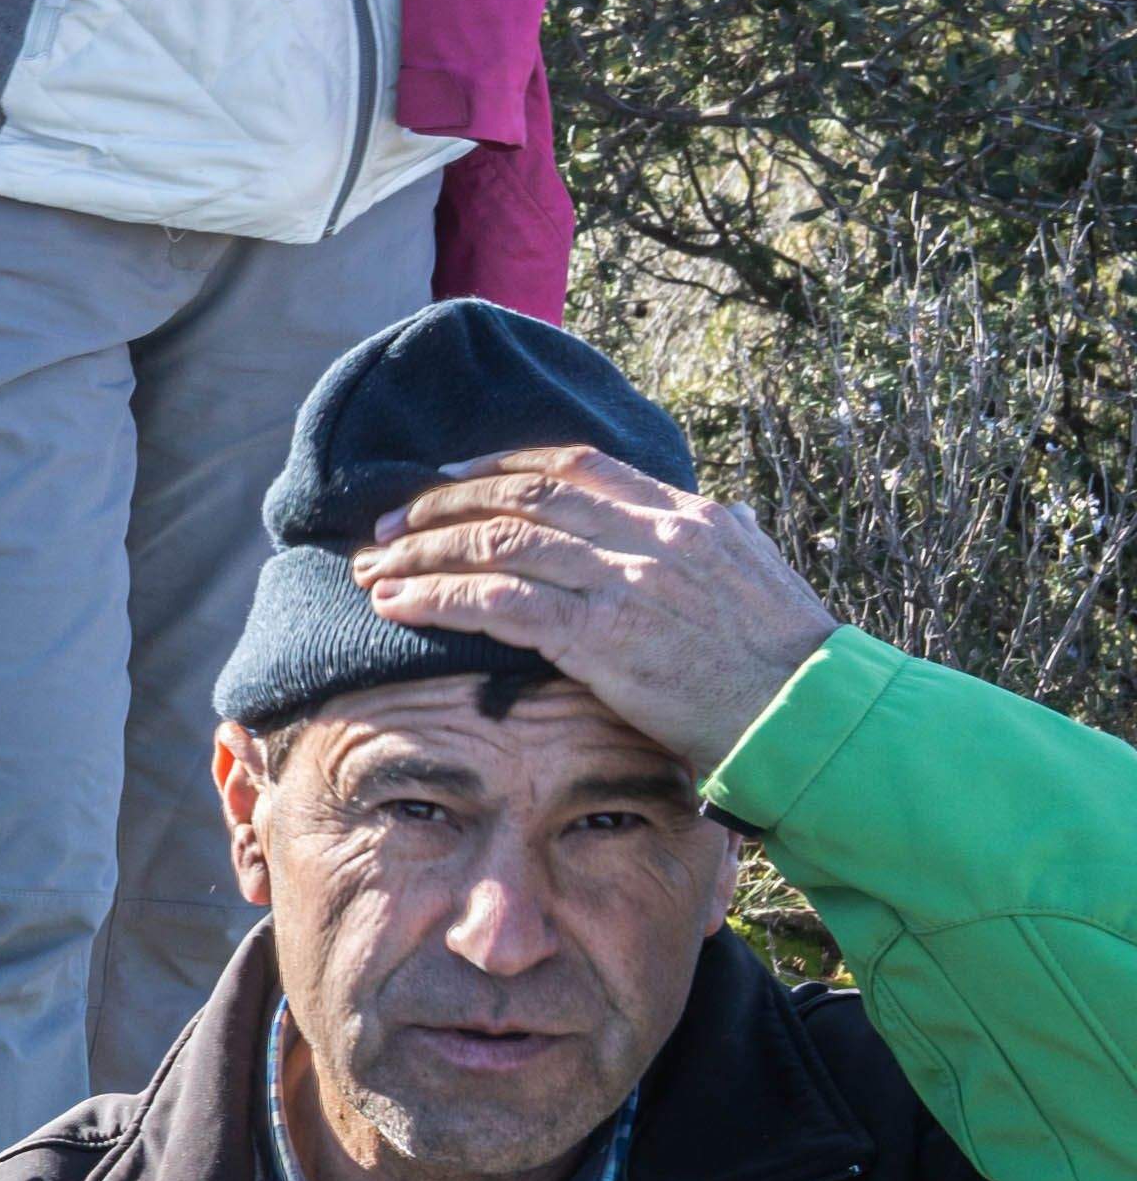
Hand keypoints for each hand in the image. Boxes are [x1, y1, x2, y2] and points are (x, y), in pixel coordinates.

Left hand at [340, 447, 834, 767]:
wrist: (807, 714)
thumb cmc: (780, 660)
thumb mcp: (752, 572)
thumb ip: (716, 538)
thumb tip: (708, 513)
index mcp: (684, 515)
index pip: (573, 466)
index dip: (496, 469)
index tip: (445, 481)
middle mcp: (651, 535)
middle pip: (520, 496)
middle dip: (440, 505)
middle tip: (386, 523)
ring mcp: (624, 582)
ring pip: (497, 543)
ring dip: (422, 552)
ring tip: (372, 567)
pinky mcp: (600, 635)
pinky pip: (496, 603)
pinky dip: (436, 598)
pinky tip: (397, 605)